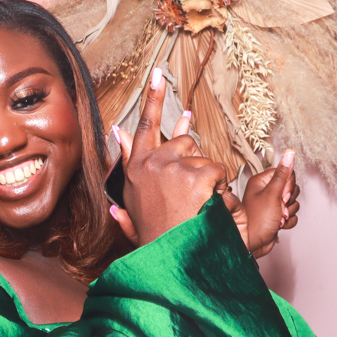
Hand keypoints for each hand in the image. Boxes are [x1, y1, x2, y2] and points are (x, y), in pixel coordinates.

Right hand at [109, 68, 227, 245]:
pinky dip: (219, 192)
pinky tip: (207, 210)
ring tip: (197, 211)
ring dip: (208, 184)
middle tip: (191, 194)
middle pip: (183, 143)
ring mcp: (170, 167)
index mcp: (135, 172)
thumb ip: (127, 162)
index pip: (144, 126)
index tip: (158, 74)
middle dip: (194, 164)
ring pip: (204, 159)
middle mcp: (149, 164)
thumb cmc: (157, 240)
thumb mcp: (135, 202)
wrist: (171, 263)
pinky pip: (218, 172)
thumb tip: (117, 132)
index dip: (153, 99)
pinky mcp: (193, 174)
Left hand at [240, 151, 299, 257]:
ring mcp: (271, 204)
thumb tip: (290, 154)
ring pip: (293, 202)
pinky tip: (279, 225)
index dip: (288, 186)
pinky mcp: (276, 216)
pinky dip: (288, 221)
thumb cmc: (257, 220)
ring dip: (288, 212)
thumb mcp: (272, 194)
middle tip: (279, 207)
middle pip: (291, 188)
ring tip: (278, 218)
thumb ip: (283, 174)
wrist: (253, 244)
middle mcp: (266, 191)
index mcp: (261, 181)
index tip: (282, 195)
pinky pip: (291, 214)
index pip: (285, 173)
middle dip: (289, 200)